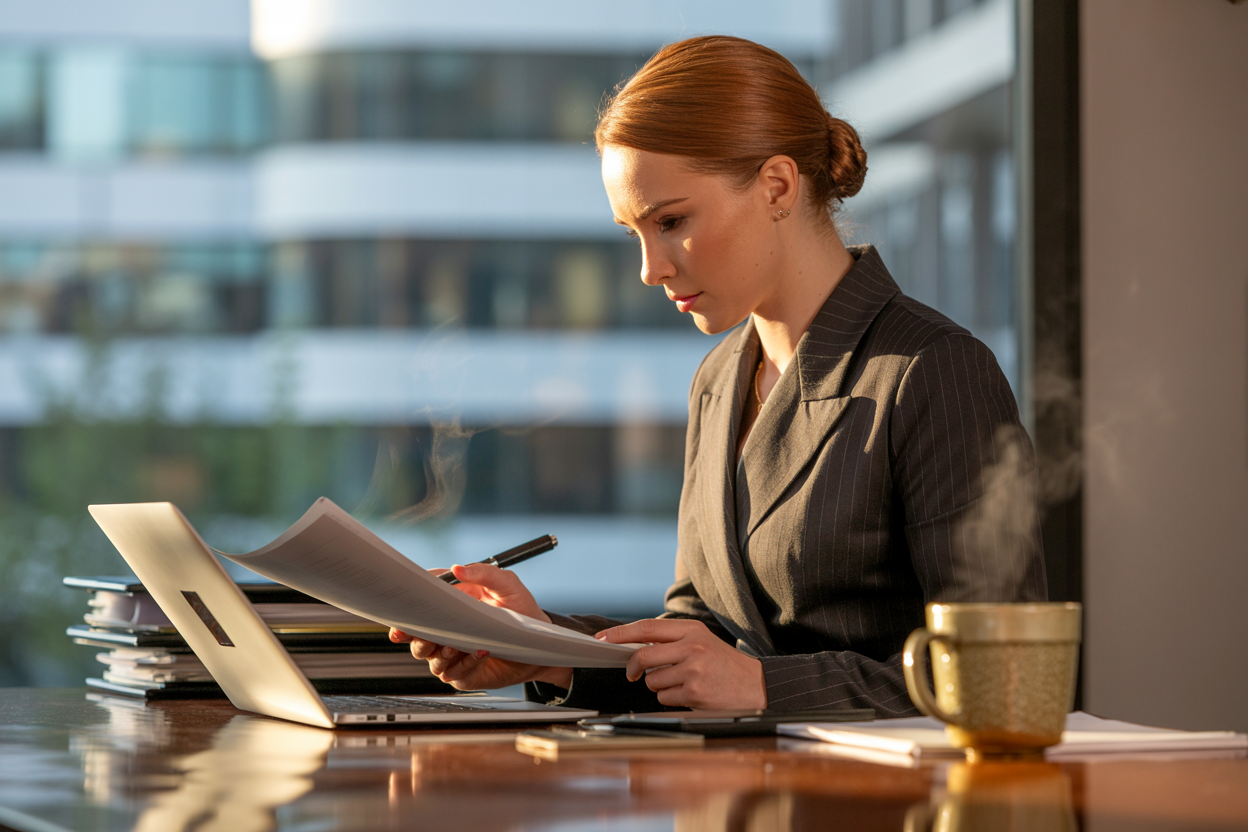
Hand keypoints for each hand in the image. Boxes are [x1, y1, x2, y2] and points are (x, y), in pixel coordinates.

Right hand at [388, 563, 571, 690]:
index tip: (407, 609)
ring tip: (458, 645)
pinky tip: (481, 653)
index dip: (409, 607)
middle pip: (415, 635)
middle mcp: (447, 628)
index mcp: (451, 603)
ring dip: (441, 652)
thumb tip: (458, 568)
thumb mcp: (507, 584)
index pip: (421, 603)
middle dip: (416, 636)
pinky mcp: (463, 673)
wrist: (538, 644)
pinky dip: (465, 664)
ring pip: (428, 657)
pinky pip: (452, 673)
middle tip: (428, 634)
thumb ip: (484, 573)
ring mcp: (452, 652)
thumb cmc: (521, 610)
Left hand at [595, 619, 766, 709]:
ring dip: (659, 685)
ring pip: (651, 680)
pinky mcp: (694, 691)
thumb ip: (672, 640)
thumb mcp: (701, 641)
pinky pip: (664, 697)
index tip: (603, 638)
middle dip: (632, 667)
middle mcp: (691, 646)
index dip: (620, 633)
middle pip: (642, 655)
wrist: (756, 685)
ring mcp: (693, 669)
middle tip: (632, 673)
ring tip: (681, 682)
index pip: (646, 628)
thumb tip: (635, 645)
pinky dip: (670, 698)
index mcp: (691, 630)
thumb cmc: (724, 664)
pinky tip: (689, 693)